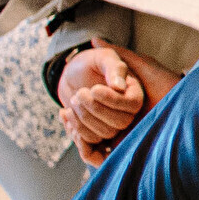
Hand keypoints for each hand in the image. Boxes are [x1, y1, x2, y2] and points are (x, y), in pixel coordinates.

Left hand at [57, 47, 146, 164]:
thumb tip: (119, 86)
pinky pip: (89, 143)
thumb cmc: (90, 62)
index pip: (133, 105)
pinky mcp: (96, 133)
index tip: (94, 89)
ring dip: (82, 119)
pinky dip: (74, 130)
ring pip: (103, 134)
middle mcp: (127, 111)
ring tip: (72, 100)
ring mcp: (111, 124)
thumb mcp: (102, 57)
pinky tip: (64, 112)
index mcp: (133, 92)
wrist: (72, 74)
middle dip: (94, 110)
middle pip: (120, 123)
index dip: (113, 101)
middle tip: (79, 93)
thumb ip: (113, 67)